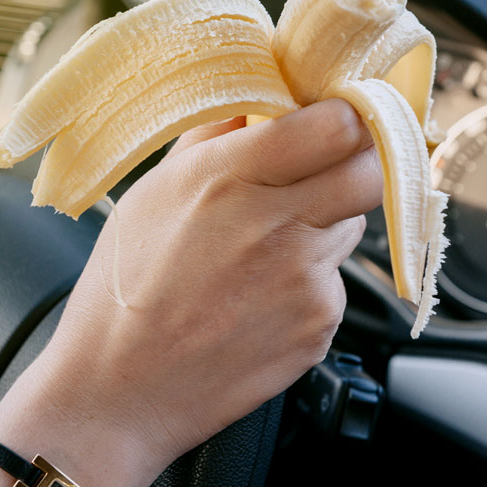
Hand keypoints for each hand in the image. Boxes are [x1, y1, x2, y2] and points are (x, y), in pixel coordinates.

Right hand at [0, 99, 381, 486]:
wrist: (118, 392)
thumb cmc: (123, 293)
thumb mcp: (152, 193)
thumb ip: (213, 136)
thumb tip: (258, 94)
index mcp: (228, 178)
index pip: (337, 123)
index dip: (342, 117)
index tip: (329, 120)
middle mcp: (275, 225)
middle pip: (368, 168)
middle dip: (355, 162)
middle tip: (323, 170)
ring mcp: (304, 279)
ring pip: (352, 224)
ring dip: (326, 221)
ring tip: (267, 246)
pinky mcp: (319, 325)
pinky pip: (335, 281)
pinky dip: (310, 281)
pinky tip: (260, 295)